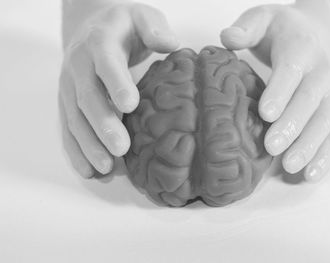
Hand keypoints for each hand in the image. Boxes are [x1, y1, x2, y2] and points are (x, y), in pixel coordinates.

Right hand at [59, 3, 178, 177]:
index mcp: (100, 43)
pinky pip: (68, 128)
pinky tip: (90, 171)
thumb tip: (170, 43)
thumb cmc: (123, 26)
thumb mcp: (141, 16)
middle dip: (103, 124)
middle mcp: (79, 66)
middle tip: (120, 148)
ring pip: (74, 118)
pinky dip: (77, 151)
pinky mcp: (68, 103)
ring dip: (88, 145)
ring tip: (105, 168)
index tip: (130, 105)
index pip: (106, 63)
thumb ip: (154, 27)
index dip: (116, 83)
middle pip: (87, 97)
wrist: (91, 28)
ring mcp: (69, 87)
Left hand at [220, 4, 329, 181]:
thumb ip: (247, 26)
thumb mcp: (266, 18)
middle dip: (292, 126)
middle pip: (310, 100)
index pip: (291, 70)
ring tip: (291, 167)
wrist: (327, 33)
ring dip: (310, 146)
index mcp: (302, 47)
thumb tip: (226, 37)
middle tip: (272, 147)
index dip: (280, 91)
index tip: (265, 113)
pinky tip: (311, 175)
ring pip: (326, 121)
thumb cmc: (288, 31)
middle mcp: (323, 71)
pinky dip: (326, 156)